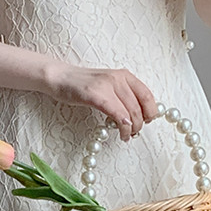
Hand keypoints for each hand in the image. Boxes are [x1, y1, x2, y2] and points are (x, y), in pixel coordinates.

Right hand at [42, 61, 159, 142]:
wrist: (59, 77)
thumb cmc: (82, 85)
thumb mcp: (107, 85)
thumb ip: (123, 95)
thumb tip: (139, 114)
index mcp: (124, 75)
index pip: (147, 95)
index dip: (151, 112)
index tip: (147, 122)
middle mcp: (118, 78)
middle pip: (140, 106)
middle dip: (140, 124)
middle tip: (134, 133)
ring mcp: (107, 86)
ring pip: (131, 112)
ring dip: (132, 129)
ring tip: (126, 135)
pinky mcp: (96, 96)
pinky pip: (118, 115)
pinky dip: (123, 128)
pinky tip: (121, 134)